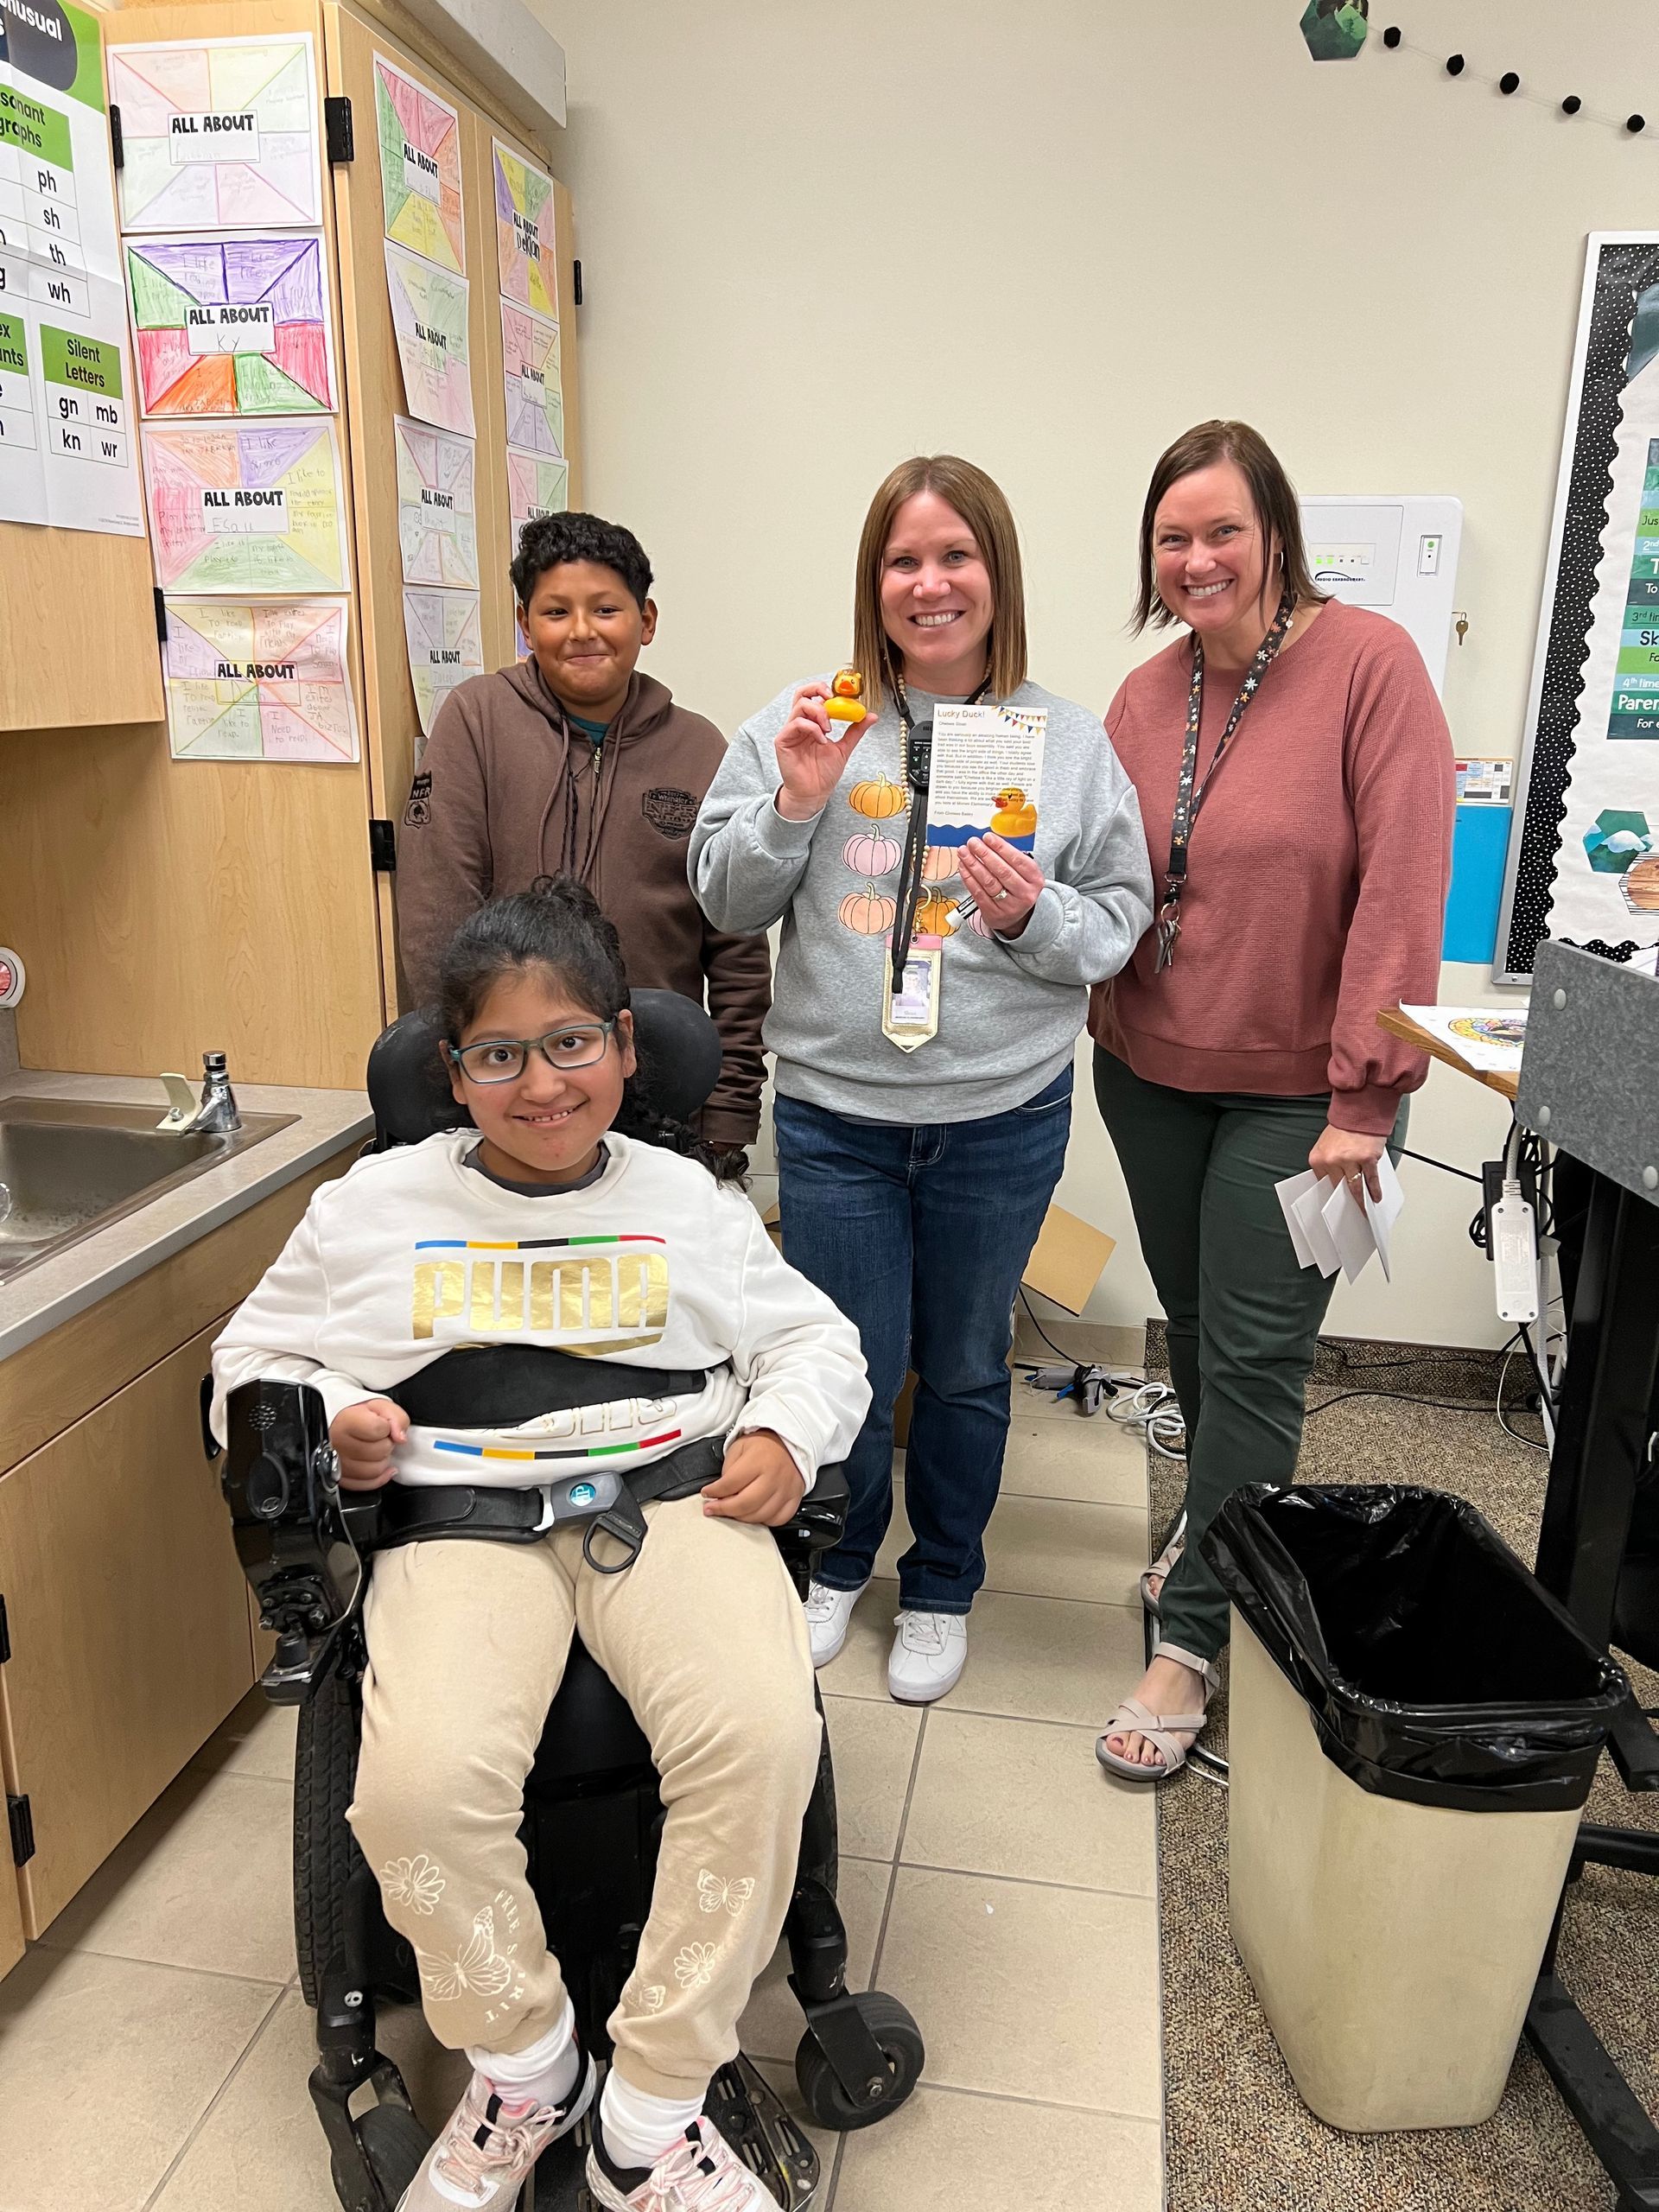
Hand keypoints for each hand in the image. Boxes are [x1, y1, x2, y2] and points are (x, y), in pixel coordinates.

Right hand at [330, 1397, 407, 1489]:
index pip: (378, 1429)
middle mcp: (338, 1444)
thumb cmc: (359, 1418)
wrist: (341, 1428)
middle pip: (379, 1451)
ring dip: (382, 1460)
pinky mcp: (340, 1480)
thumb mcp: (380, 1407)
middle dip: (386, 1444)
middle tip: (379, 1439)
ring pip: (375, 1470)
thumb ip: (396, 1417)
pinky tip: (381, 1466)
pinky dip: (379, 1477)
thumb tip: (400, 1437)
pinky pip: (367, 1484)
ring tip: (376, 1450)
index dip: (386, 1427)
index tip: (382, 1425)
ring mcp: (337, 1464)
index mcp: (345, 1422)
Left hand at [702, 1428, 806, 1525]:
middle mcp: (774, 1476)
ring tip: (732, 1510)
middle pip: (745, 1504)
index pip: (730, 1484)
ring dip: (741, 1517)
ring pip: (760, 1516)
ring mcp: (786, 1489)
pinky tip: (754, 1513)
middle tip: (712, 1509)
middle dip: (723, 1509)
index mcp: (758, 1460)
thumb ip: (728, 1471)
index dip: (713, 1492)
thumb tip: (719, 1493)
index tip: (706, 1493)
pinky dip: (763, 1521)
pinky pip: (778, 1519)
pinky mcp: (795, 1498)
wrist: (789, 1442)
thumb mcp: (738, 1448)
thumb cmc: (763, 1445)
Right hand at [774, 682, 871, 821]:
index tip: (843, 697)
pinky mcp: (782, 741)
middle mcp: (799, 723)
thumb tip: (871, 715)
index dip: (827, 690)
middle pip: (802, 693)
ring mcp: (790, 731)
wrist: (814, 793)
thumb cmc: (823, 773)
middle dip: (818, 690)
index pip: (814, 696)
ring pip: (800, 705)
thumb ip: (855, 731)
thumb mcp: (844, 748)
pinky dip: (812, 728)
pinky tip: (822, 740)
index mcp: (812, 722)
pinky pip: (796, 724)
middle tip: (832, 700)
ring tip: (829, 729)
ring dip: (819, 713)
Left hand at [959, 832, 1044, 935]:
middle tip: (973, 843)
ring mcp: (1009, 905)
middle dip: (984, 854)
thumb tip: (989, 842)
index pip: (1017, 860)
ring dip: (973, 864)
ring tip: (964, 853)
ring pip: (988, 881)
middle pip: (1002, 871)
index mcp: (1035, 880)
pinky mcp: (993, 912)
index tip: (987, 837)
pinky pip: (978, 892)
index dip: (1001, 847)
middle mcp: (1024, 893)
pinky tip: (964, 867)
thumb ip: (1011, 859)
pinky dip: (969, 878)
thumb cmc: (1017, 889)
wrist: (1014, 917)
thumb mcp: (1024, 874)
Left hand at [1308, 1125, 1386, 1205]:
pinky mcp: (1366, 1158)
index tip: (1335, 1205)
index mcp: (1318, 1158)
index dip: (1331, 1193)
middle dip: (1345, 1201)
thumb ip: (1327, 1163)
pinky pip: (1371, 1179)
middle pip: (1338, 1187)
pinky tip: (1376, 1196)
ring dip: (1360, 1200)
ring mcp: (1349, 1160)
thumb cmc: (1343, 1127)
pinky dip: (1374, 1190)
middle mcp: (1332, 1160)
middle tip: (1350, 1212)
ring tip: (1364, 1210)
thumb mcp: (1326, 1145)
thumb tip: (1334, 1181)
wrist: (1359, 1111)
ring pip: (1355, 1186)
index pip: (1323, 1182)